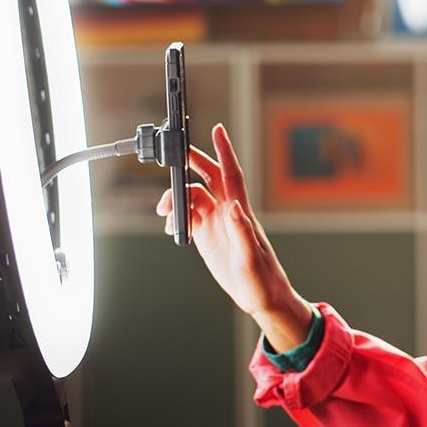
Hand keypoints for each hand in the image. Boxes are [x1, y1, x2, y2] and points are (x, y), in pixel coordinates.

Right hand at [156, 123, 313, 350]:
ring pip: (193, 197)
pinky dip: (176, 217)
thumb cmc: (262, 279)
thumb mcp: (250, 258)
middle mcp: (228, 212)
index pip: (231, 174)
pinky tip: (171, 228)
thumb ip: (242, 232)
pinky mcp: (209, 236)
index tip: (218, 129)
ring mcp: (218, 223)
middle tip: (173, 156)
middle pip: (208, 177)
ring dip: (176, 199)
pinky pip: (189, 217)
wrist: (262, 298)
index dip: (225, 151)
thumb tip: (234, 207)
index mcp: (240, 212)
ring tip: (165, 213)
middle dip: (191, 163)